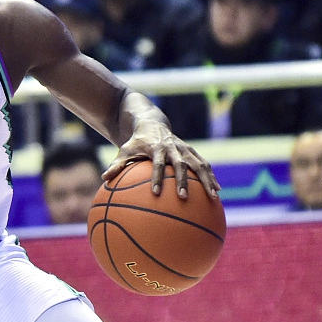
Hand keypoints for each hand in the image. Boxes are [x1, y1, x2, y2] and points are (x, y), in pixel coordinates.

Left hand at [101, 120, 219, 199]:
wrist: (152, 124)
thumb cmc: (136, 142)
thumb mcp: (125, 150)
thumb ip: (117, 165)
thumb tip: (104, 179)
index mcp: (156, 148)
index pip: (157, 164)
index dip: (157, 177)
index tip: (155, 193)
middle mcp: (173, 147)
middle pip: (180, 165)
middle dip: (182, 181)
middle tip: (183, 197)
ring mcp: (185, 149)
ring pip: (198, 164)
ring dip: (206, 180)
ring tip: (213, 196)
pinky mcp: (192, 152)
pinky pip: (204, 165)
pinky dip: (211, 177)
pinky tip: (217, 192)